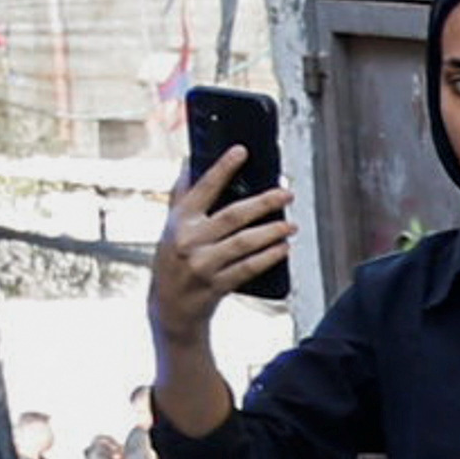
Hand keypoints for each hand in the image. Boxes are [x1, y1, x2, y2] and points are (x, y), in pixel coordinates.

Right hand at [149, 149, 289, 348]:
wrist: (169, 307)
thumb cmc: (172, 260)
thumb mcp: (169, 227)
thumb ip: (181, 195)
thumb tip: (189, 162)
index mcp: (179, 221)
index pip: (203, 188)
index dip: (222, 168)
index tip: (241, 151)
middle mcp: (189, 240)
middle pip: (233, 215)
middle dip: (264, 203)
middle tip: (286, 193)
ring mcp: (203, 265)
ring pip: (245, 243)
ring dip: (272, 232)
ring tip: (290, 224)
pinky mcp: (216, 285)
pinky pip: (248, 268)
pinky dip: (269, 257)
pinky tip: (283, 249)